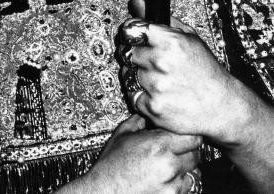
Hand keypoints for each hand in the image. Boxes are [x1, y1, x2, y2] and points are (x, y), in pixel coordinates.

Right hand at [82, 115, 200, 192]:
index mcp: (158, 145)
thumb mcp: (122, 135)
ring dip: (186, 166)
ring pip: (194, 170)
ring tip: (170, 163)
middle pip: (196, 153)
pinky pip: (187, 186)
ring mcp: (171, 184)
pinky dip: (181, 181)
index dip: (188, 133)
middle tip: (177, 147)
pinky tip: (167, 177)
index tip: (182, 133)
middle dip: (188, 149)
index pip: (192, 136)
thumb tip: (149, 114)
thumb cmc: (110, 166)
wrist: (103, 192)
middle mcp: (168, 164)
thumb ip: (139, 120)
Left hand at [119, 19, 239, 141]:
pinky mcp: (152, 107)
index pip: (131, 29)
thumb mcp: (188, 37)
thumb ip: (160, 19)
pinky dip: (140, 94)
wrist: (221, 105)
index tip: (134, 36)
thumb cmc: (206, 70)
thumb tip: (137, 1)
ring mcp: (155, 85)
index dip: (131, 33)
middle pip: (127, 51)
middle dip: (136, 54)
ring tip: (158, 78)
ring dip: (137, 75)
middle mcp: (161, 62)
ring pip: (127, 73)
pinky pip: (131, 94)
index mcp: (170, 41)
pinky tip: (157, 92)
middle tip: (151, 60)